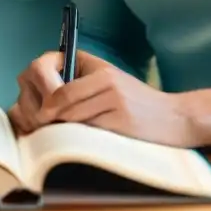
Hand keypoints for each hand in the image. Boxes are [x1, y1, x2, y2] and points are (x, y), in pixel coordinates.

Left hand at [10, 50, 210, 146]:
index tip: (37, 113)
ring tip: (57, 137)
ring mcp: (114, 99)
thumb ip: (78, 84)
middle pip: (60, 99)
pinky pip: (88, 131)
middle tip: (40, 130)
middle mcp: (105, 79)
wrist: (174, 117)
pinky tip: (79, 142)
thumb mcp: (108, 82)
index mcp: (98, 67)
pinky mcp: (121, 119)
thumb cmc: (136, 102)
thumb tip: (41, 100)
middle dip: (47, 117)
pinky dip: (79, 138)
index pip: (55, 78)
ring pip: (71, 116)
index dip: (41, 98)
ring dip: (61, 130)